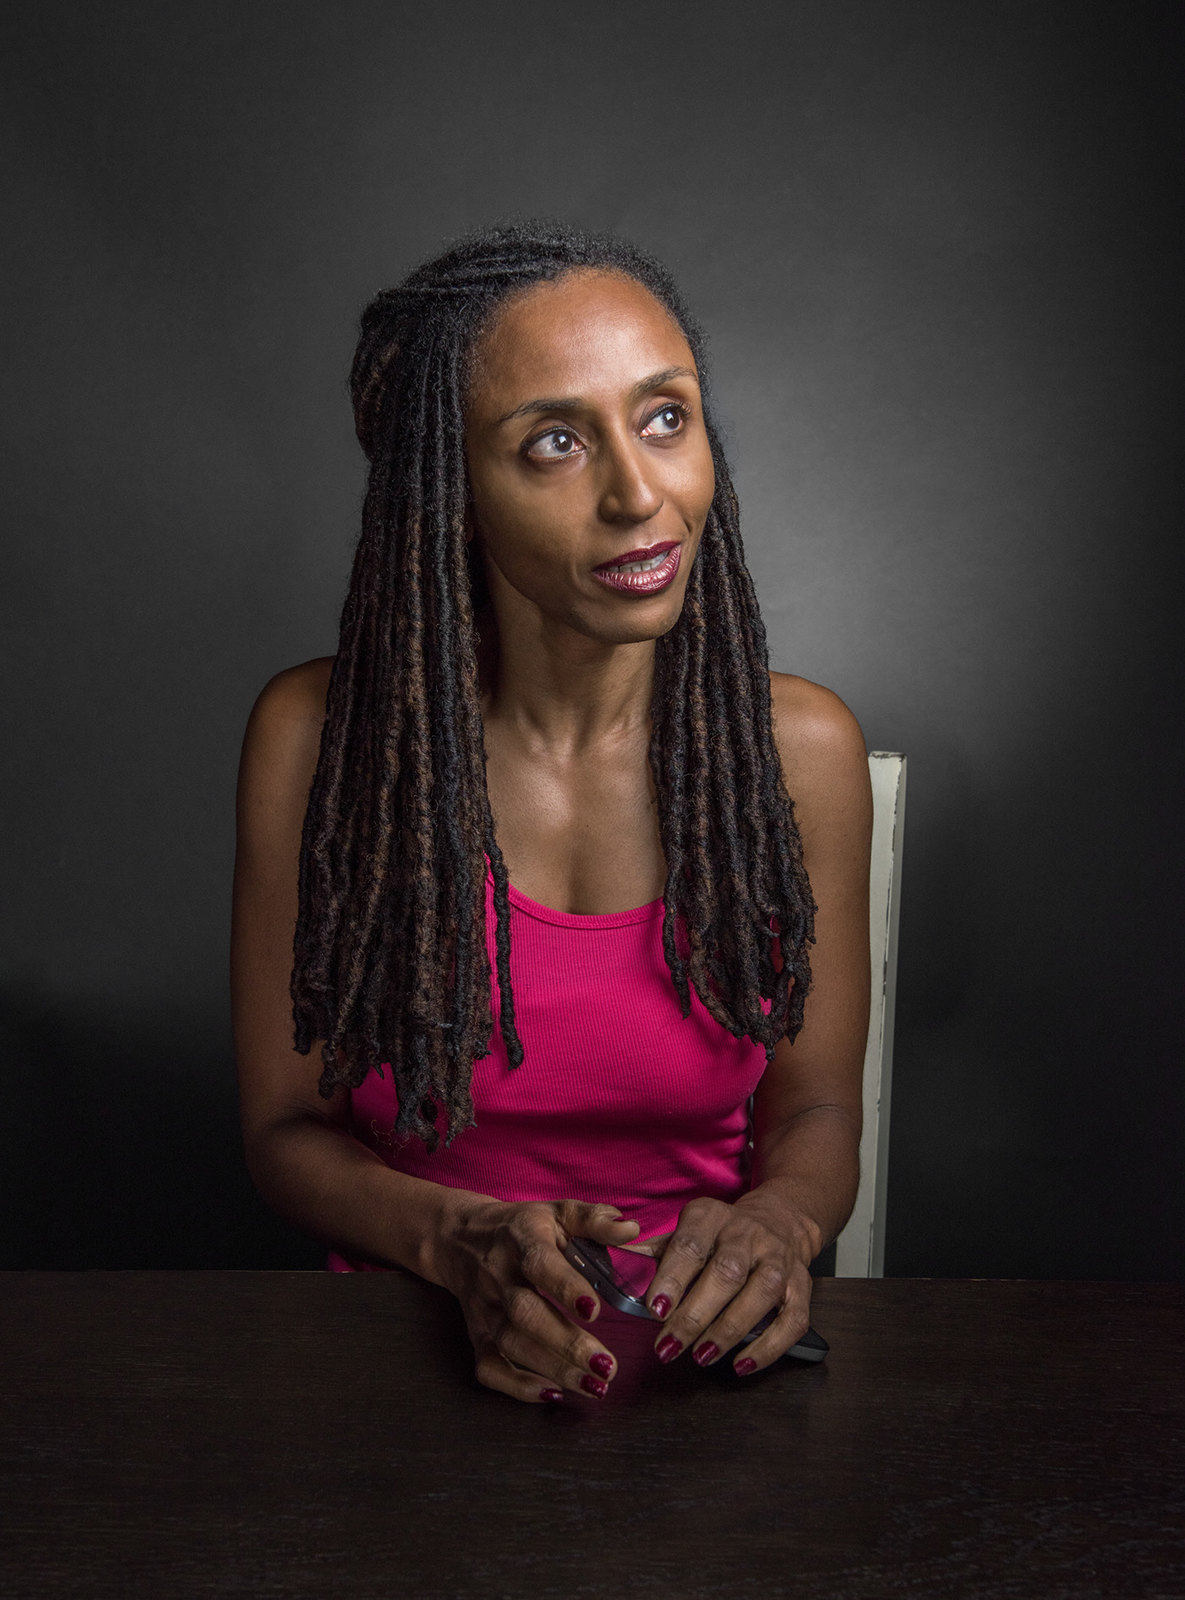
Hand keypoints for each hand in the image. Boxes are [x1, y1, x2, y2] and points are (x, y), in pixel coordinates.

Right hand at [438, 1198, 640, 1403]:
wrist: (461, 1236)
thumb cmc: (524, 1226)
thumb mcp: (559, 1211)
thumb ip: (595, 1220)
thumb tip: (631, 1230)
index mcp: (522, 1238)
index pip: (540, 1263)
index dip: (565, 1286)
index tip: (594, 1309)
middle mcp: (497, 1274)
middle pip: (525, 1313)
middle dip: (566, 1343)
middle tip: (606, 1365)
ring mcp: (485, 1307)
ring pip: (511, 1343)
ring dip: (553, 1369)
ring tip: (594, 1386)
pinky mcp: (477, 1333)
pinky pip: (489, 1366)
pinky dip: (516, 1386)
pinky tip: (553, 1394)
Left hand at [638, 1192, 817, 1373]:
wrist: (780, 1219)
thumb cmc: (721, 1234)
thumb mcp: (688, 1230)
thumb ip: (656, 1252)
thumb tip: (615, 1263)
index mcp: (711, 1216)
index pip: (690, 1245)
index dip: (672, 1278)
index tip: (656, 1309)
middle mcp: (748, 1234)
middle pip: (725, 1272)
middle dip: (695, 1314)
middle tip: (669, 1345)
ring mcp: (779, 1258)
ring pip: (761, 1291)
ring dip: (730, 1328)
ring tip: (702, 1355)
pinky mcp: (802, 1285)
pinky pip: (793, 1319)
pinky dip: (770, 1346)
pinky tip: (743, 1364)